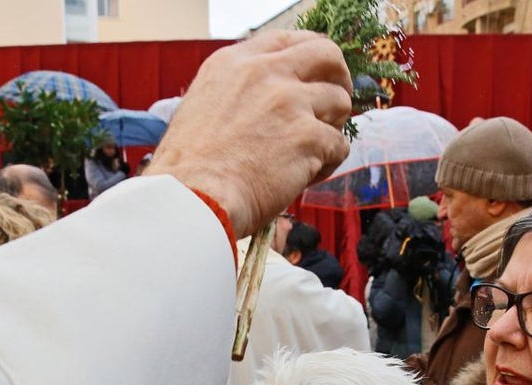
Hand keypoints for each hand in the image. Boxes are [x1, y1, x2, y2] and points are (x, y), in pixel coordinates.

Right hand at [146, 31, 351, 237]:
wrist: (194, 198)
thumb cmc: (191, 168)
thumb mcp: (203, 105)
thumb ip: (238, 90)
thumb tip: (266, 98)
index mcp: (235, 63)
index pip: (288, 40)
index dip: (310, 57)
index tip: (317, 76)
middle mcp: (265, 73)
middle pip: (326, 56)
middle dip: (338, 79)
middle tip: (334, 107)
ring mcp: (289, 102)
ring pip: (339, 102)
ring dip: (332, 129)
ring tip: (309, 155)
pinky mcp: (308, 136)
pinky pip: (339, 146)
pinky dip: (326, 165)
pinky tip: (304, 178)